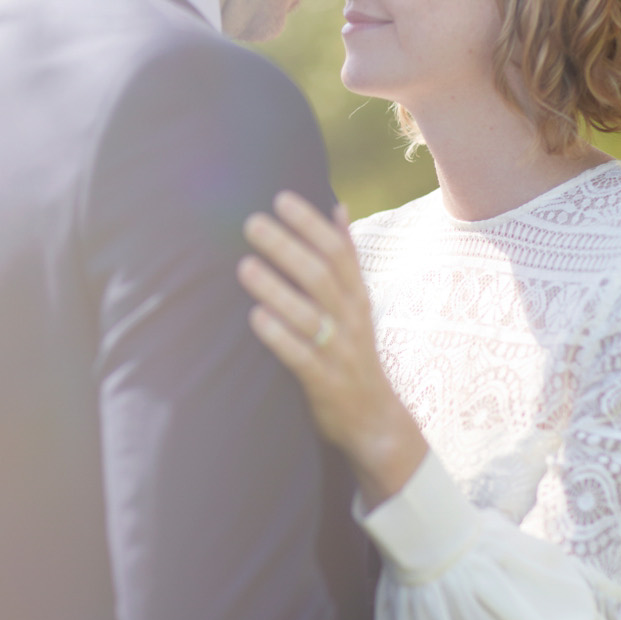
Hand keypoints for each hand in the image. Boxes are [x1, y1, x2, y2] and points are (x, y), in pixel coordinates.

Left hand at [237, 190, 426, 502]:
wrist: (376, 421)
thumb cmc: (354, 353)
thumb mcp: (358, 304)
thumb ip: (347, 258)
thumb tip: (337, 206)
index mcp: (357, 297)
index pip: (339, 251)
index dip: (311, 223)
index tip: (281, 198)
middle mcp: (352, 320)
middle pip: (321, 276)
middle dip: (287, 246)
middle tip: (251, 223)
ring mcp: (340, 353)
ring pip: (310, 315)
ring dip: (277, 289)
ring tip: (244, 267)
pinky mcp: (325, 384)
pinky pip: (302, 358)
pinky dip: (280, 337)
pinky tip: (255, 319)